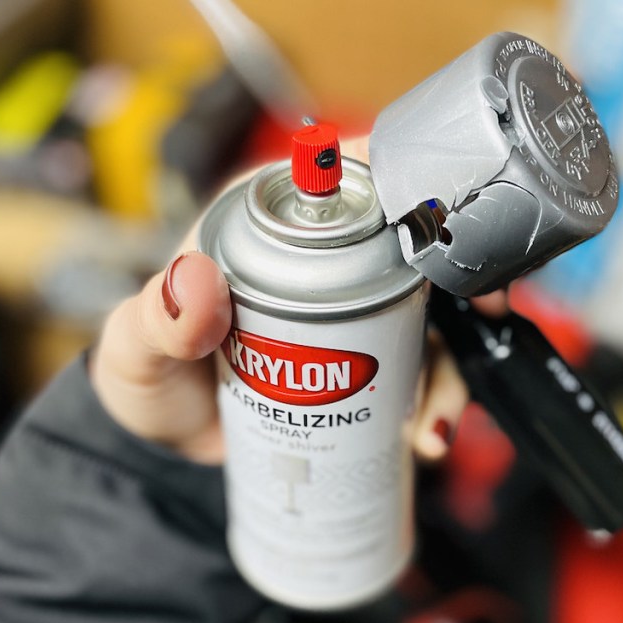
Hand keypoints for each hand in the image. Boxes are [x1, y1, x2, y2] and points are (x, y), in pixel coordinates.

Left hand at [89, 138, 492, 463]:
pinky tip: (425, 436)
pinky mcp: (369, 359)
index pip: (350, 174)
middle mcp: (323, 256)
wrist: (170, 448)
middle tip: (484, 319)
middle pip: (415, 245)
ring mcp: (354, 309)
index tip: (446, 224)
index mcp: (269, 219)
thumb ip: (157, 320)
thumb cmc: (151, 379)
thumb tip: (196, 278)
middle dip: (463, 279)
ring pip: (431, 316)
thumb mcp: (138, 352)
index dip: (411, 182)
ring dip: (451, 366)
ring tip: (430, 424)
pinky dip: (438, 399)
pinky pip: (422, 369)